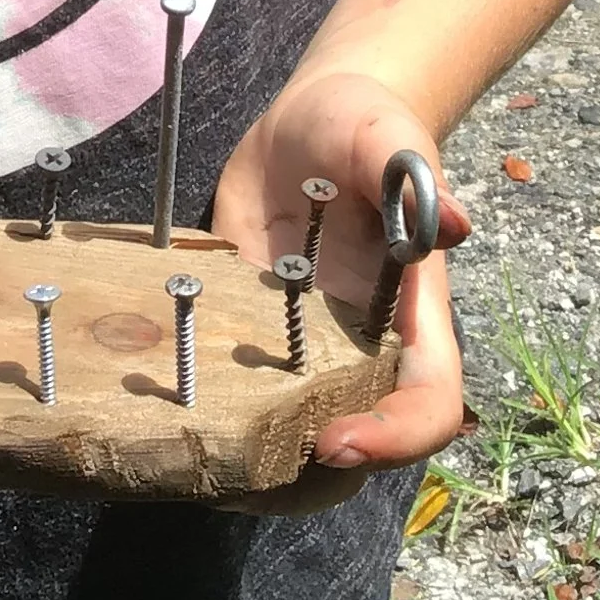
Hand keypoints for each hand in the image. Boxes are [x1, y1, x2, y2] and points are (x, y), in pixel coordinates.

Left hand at [210, 70, 471, 472]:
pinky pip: (232, 395)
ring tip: (185, 456)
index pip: (429, 404)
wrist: (307, 123)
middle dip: (304, 477)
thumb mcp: (386, 135)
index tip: (334, 438)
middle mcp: (360, 351)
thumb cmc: (363, 125)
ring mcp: (301, 354)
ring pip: (287, 439)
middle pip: (358, 450)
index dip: (394, 438)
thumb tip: (450, 223)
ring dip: (244, 461)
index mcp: (411, 317)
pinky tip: (148, 413)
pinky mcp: (246, 340)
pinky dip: (198, 415)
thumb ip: (413, 177)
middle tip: (236, 471)